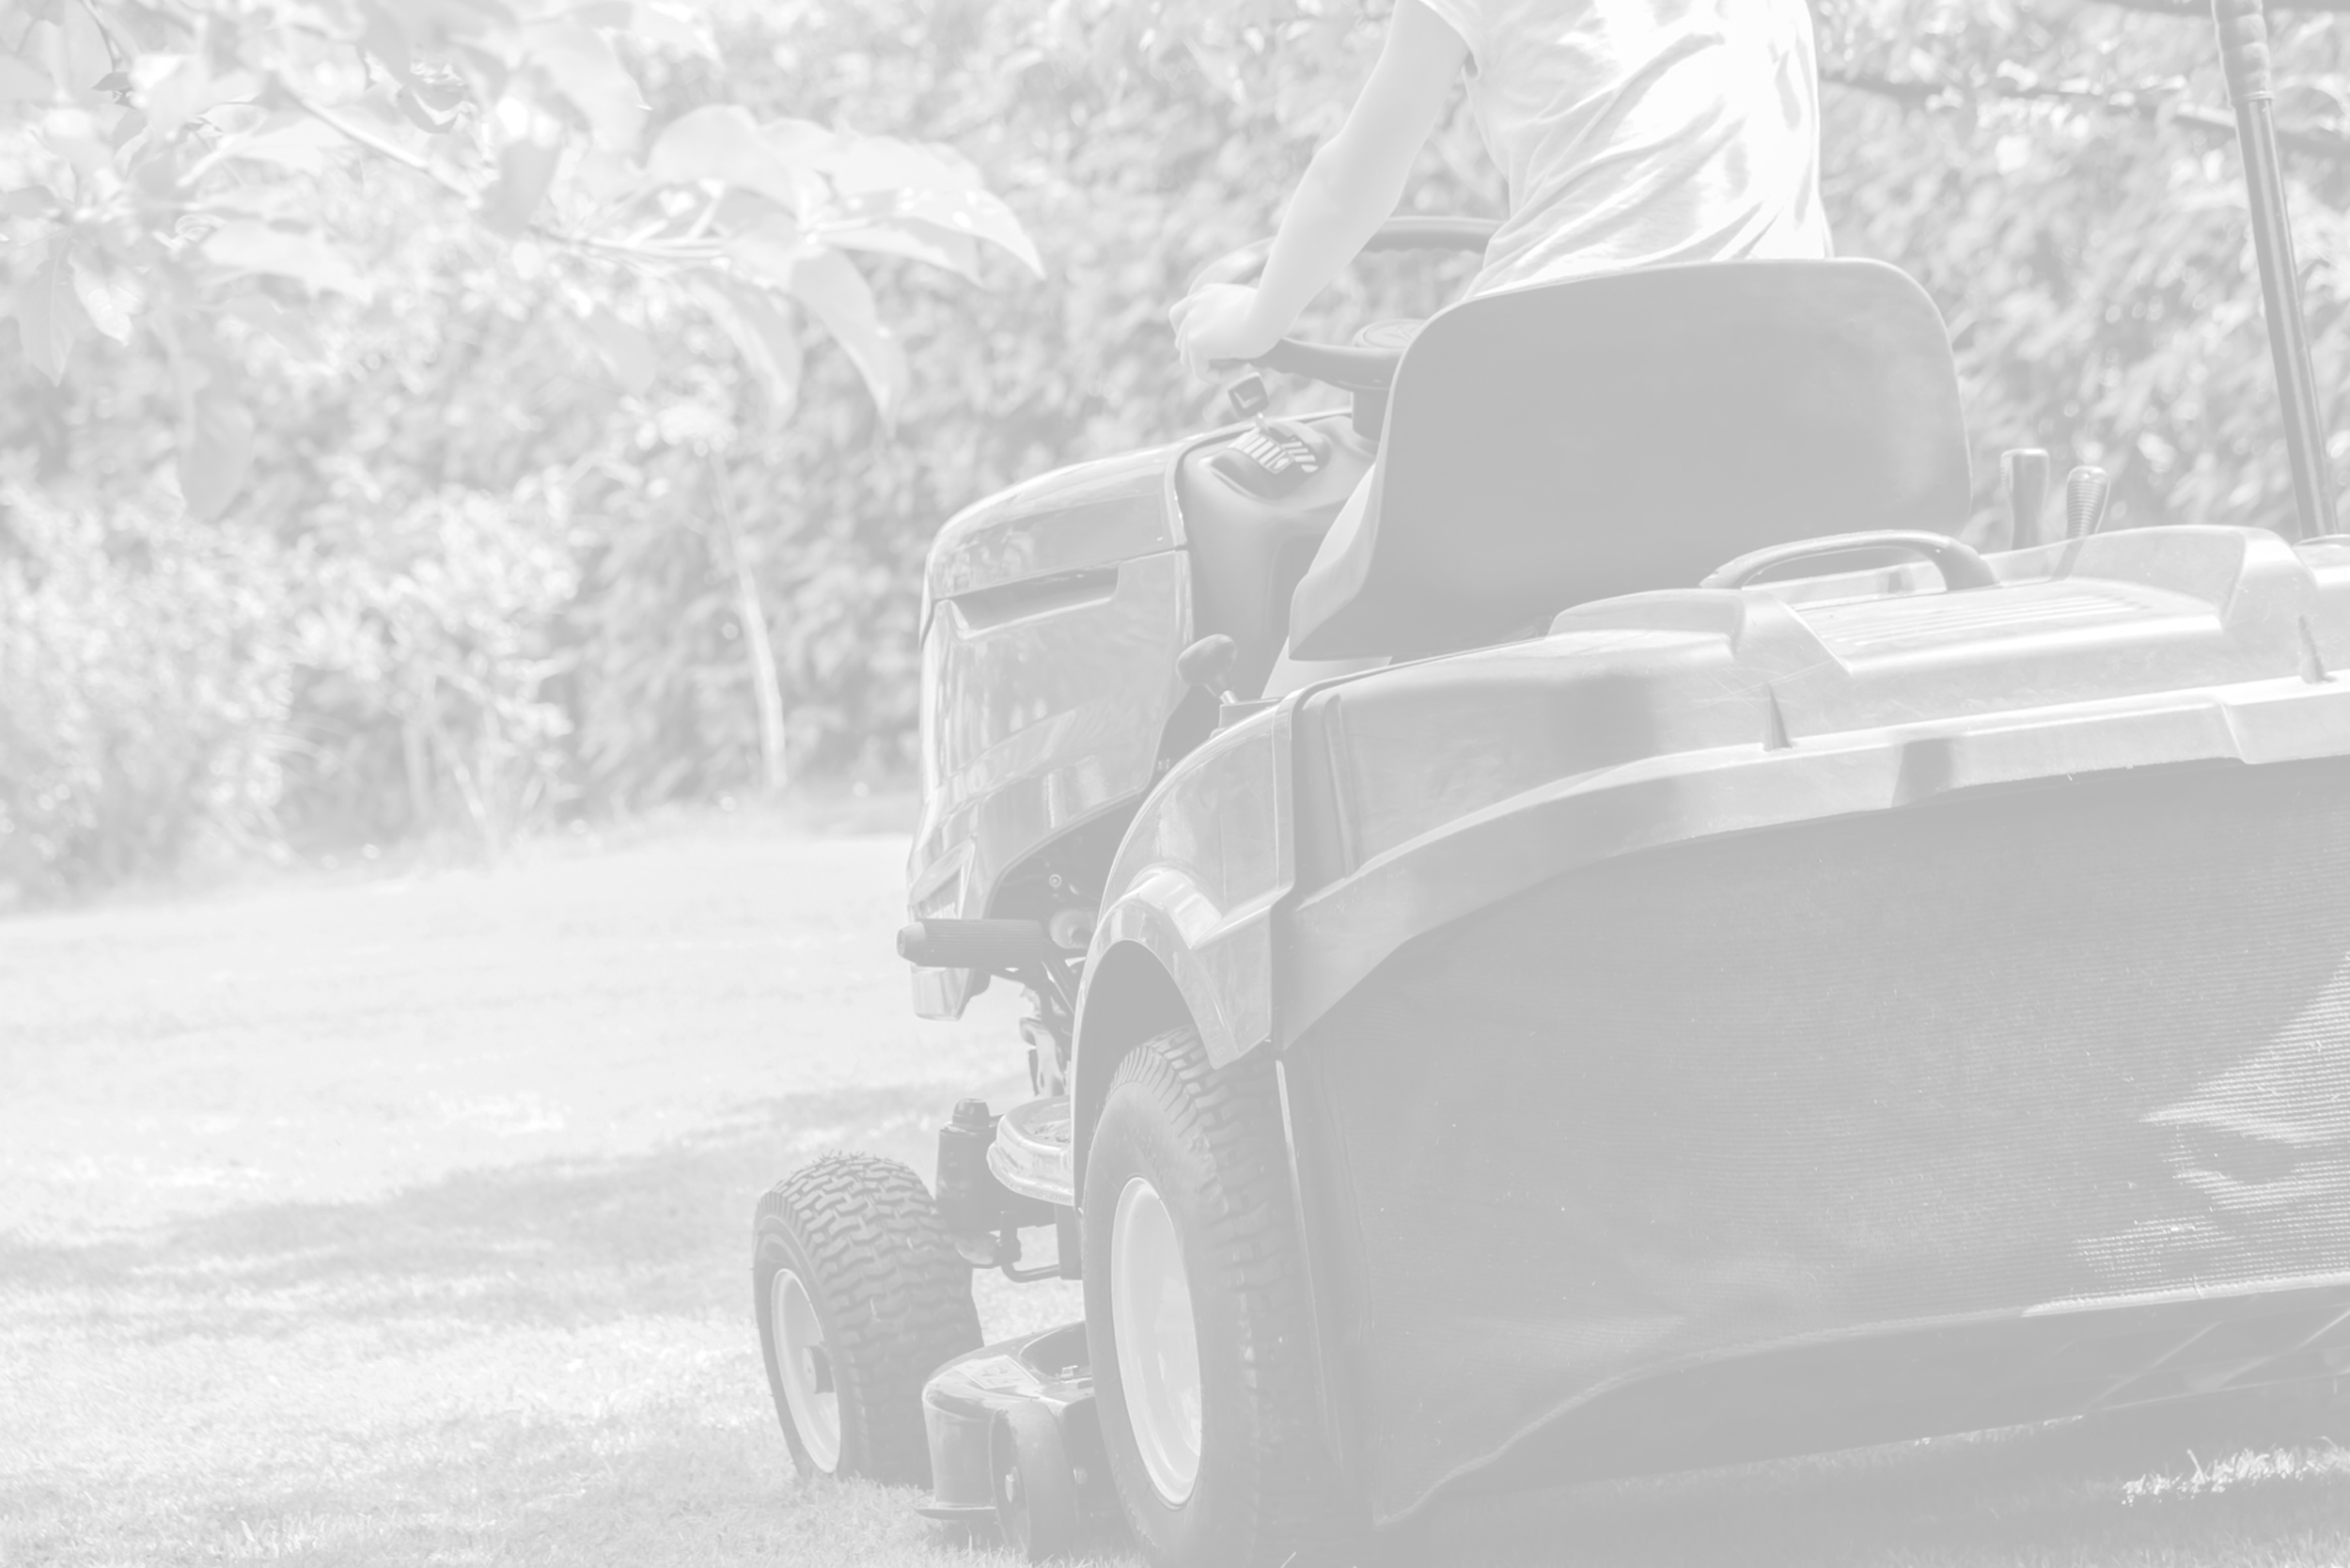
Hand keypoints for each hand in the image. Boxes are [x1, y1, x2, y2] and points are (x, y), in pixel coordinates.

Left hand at [1169, 284, 1285, 380]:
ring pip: (1189, 360)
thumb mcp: (1248, 308)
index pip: (1179, 315)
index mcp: (1205, 294)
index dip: (1188, 335)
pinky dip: (1218, 376)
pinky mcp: (1196, 341)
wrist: (1270, 312)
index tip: (1211, 346)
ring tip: (1239, 365)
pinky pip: (1200, 371)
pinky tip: (1240, 369)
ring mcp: (1192, 322)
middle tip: (1231, 359)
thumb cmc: (1271, 311)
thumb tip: (1231, 339)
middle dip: (1201, 356)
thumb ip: (1232, 318)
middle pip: (1180, 341)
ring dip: (1212, 368)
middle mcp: (1194, 305)